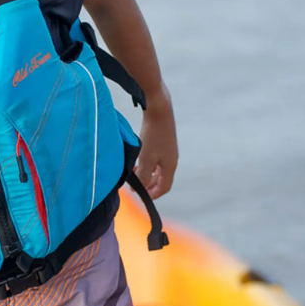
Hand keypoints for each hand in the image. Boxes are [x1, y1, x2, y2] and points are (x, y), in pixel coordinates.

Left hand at [136, 85, 177, 199]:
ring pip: (157, 169)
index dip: (153, 194)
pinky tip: (137, 161)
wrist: (159, 110)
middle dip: (149, 185)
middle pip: (161, 179)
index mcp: (170, 165)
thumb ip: (144, 174)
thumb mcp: (147, 158)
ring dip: (146, 174)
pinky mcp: (162, 142)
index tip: (141, 195)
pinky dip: (146, 164)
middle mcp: (171, 159)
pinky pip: (155, 159)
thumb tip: (141, 187)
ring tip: (133, 175)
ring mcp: (167, 150)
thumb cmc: (154, 134)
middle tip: (135, 187)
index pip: (164, 187)